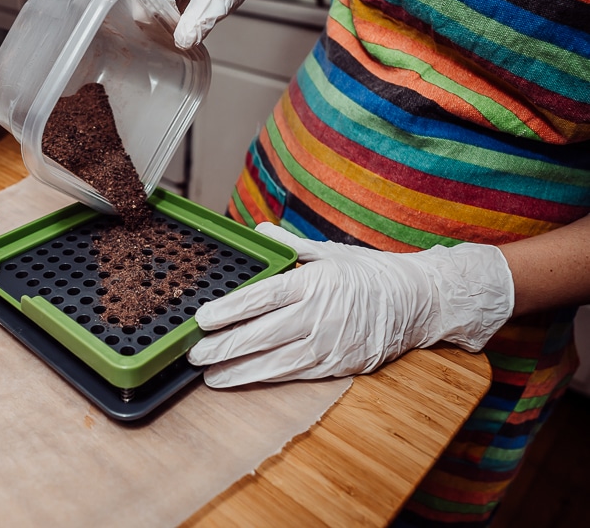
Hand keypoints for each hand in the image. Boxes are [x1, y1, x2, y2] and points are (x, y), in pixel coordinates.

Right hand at [129, 0, 259, 48]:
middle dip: (160, 18)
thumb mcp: (220, 2)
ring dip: (158, 17)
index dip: (162, 14)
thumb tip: (183, 42)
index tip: (179, 29)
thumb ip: (201, 21)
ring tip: (181, 16)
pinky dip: (157, 14)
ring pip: (139, 4)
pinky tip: (174, 12)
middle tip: (182, 28)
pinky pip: (141, 4)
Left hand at [188, 223, 514, 386]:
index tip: (201, 319)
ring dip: (237, 371)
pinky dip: (265, 379)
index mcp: (313, 282)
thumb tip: (258, 231)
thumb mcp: (330, 251)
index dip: (229, 310)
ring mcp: (327, 345)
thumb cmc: (370, 273)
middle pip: (261, 335)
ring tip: (208, 375)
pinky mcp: (336, 366)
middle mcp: (317, 315)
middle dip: (223, 347)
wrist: (417, 302)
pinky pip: (293, 375)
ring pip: (274, 362)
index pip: (262, 297)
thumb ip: (290, 246)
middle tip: (193, 353)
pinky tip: (242, 379)